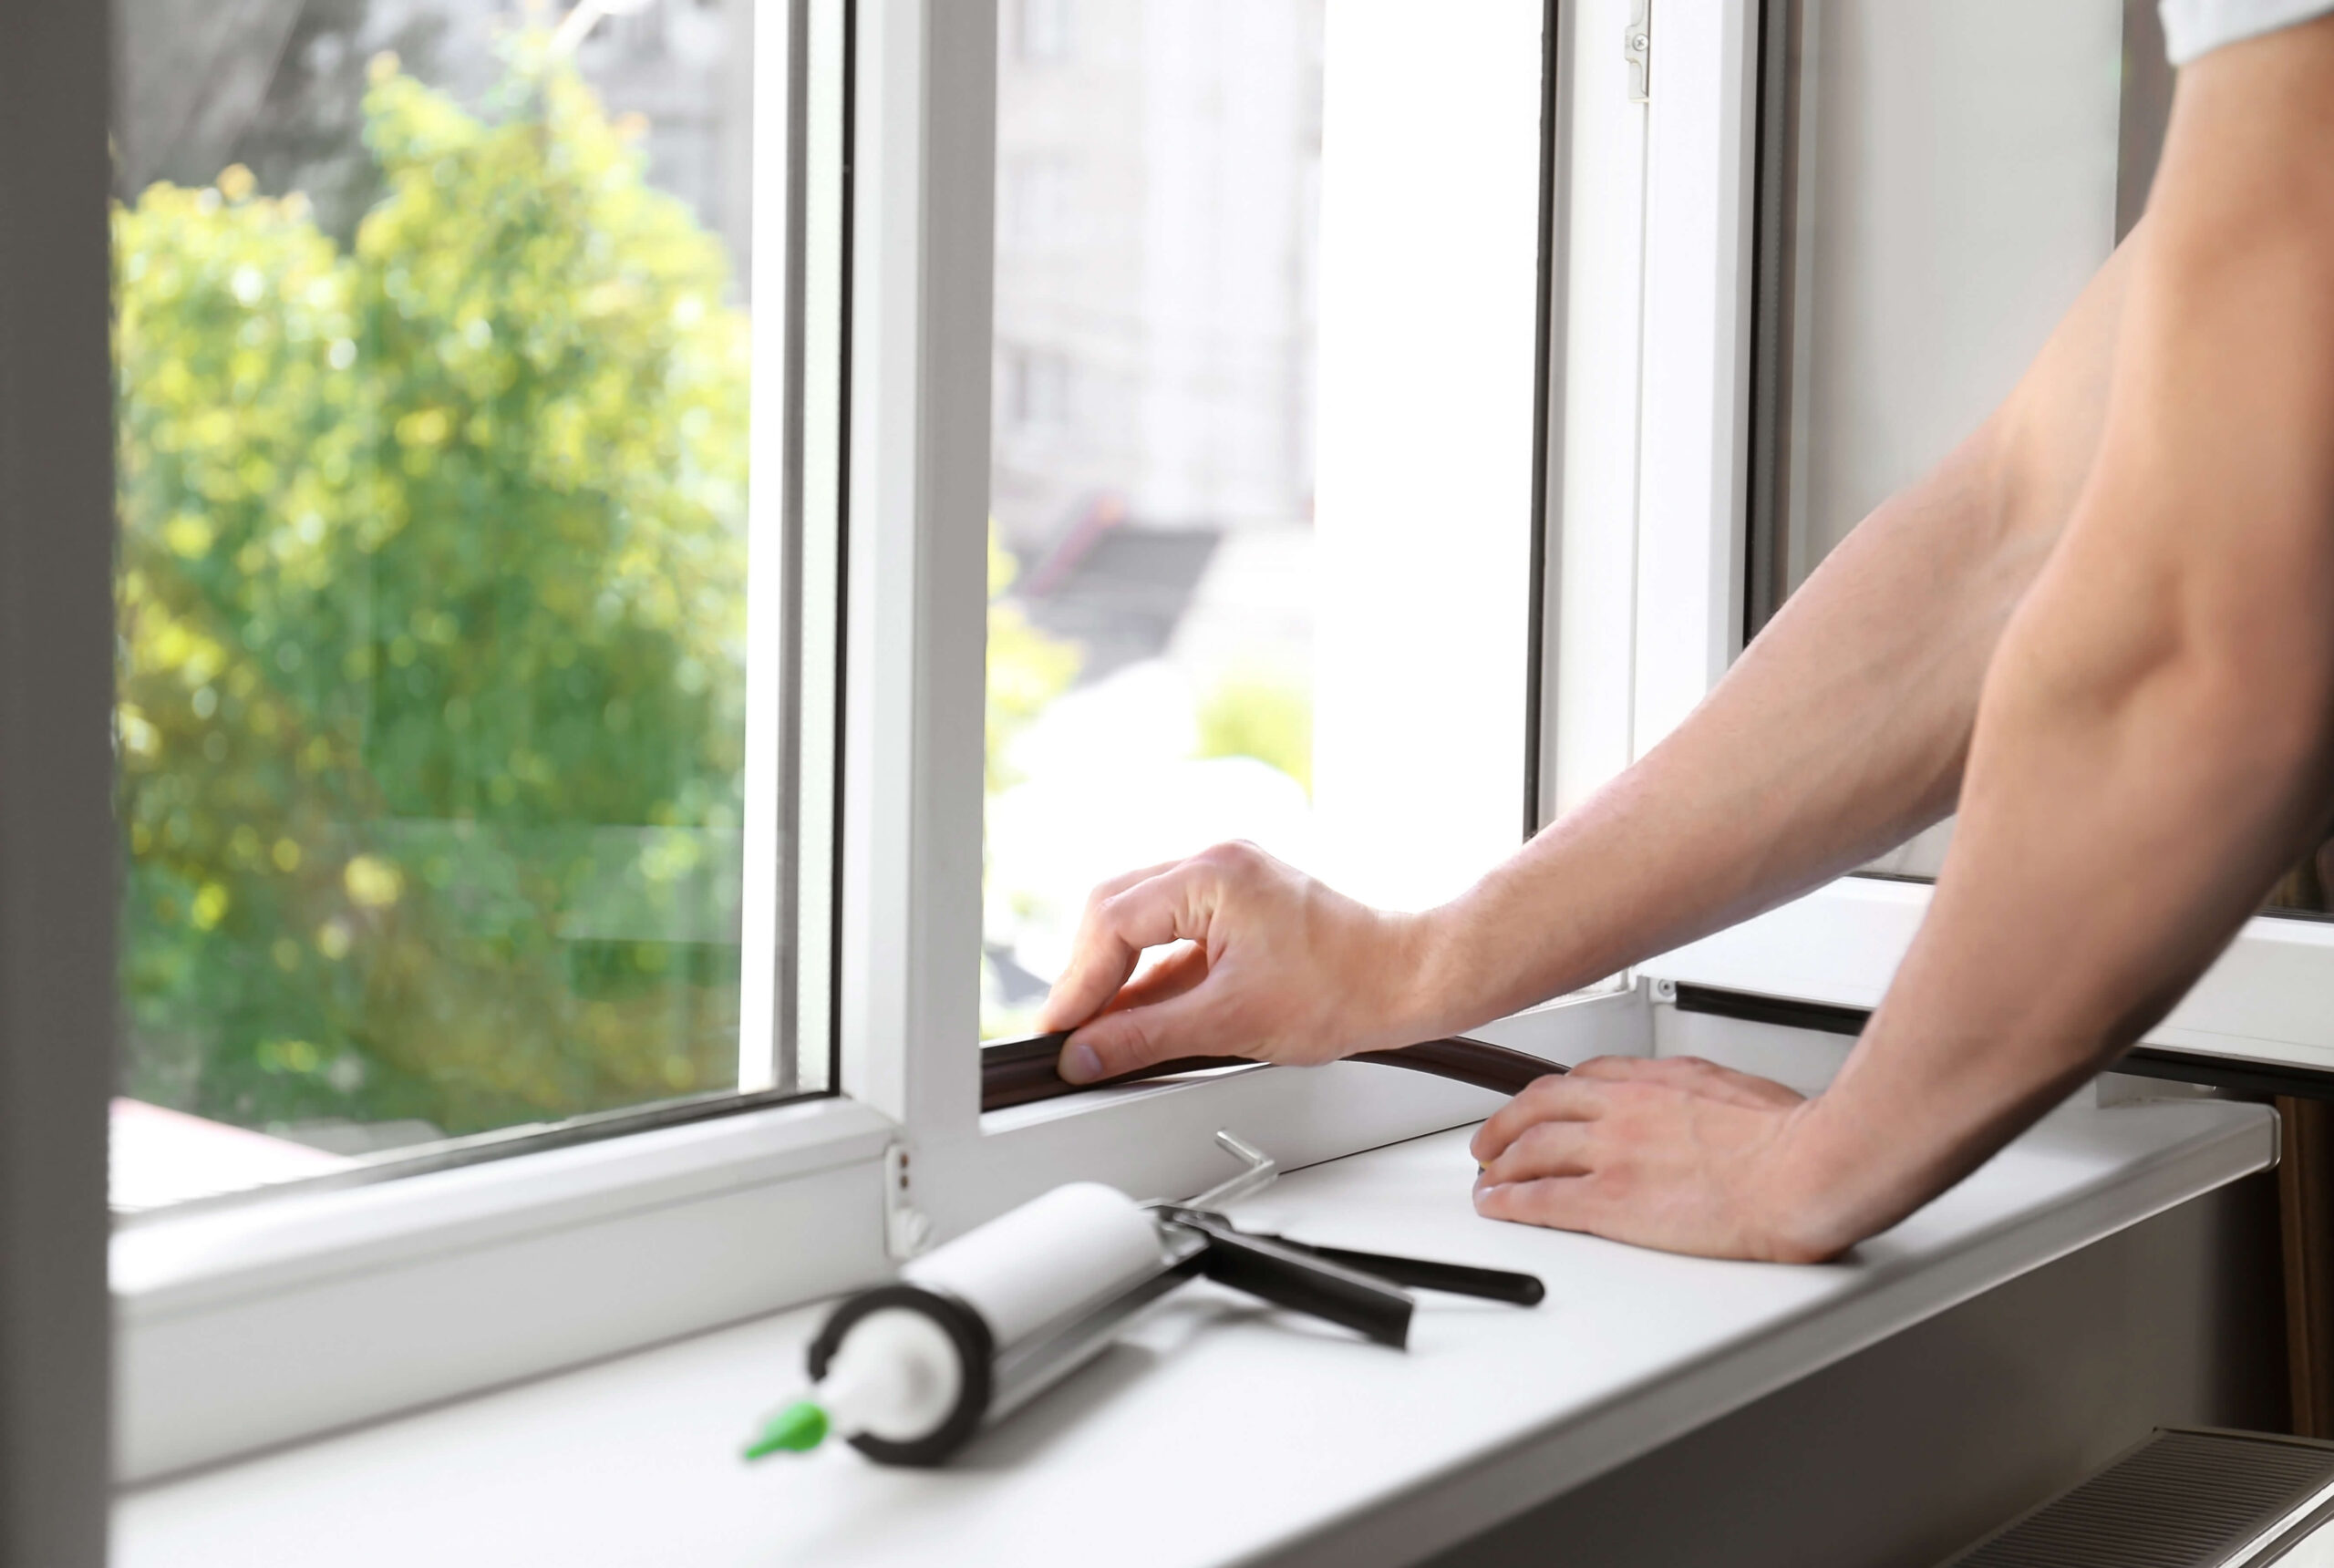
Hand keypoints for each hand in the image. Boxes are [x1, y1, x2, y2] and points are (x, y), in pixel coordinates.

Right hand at [1033, 841, 1433, 1083]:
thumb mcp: (1231, 1023)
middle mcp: (1216, 863)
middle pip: (1116, 911)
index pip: (1114, 923)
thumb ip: (1146, 1037)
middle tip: (1071, 1032)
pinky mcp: (1240, 906)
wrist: (1412, 980)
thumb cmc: (1347, 989)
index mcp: (1212, 874)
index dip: (1078, 983)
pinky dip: (1153, 976)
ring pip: (1141, 922)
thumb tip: (1086, 1054)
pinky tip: (1141, 1017)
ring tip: (1101, 1032)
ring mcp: (1229, 881)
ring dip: (1118, 976)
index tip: (1061, 1031)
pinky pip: (1175, 934)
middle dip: (1089, 975)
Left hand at [1468, 1056, 1837, 1261]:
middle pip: (1540, 1108)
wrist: (1804, 1170)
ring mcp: (1611, 1152)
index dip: (1548, 1099)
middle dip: (1507, 1126)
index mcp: (1656, 1079)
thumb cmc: (1792, 1138)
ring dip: (1500, 1165)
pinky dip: (1508, 1201)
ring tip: (1487, 1179)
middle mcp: (1623, 1108)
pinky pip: (1540, 1198)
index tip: (1538, 1110)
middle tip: (1491, 1142)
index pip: (1581, 1079)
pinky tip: (1496, 1205)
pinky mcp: (1609, 1200)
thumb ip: (1700, 1098)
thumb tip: (1696, 1111)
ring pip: (1530, 1151)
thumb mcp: (1738, 1091)